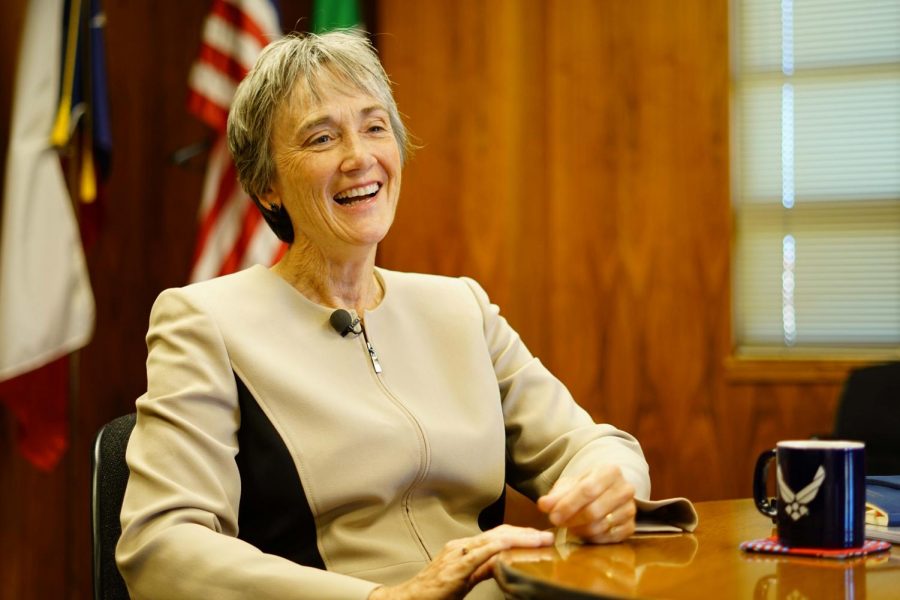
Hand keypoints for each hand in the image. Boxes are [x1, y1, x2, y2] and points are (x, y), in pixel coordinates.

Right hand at [368, 525, 552, 599]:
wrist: (409, 599)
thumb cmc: (435, 592)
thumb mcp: (463, 578)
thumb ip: (482, 568)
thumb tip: (503, 563)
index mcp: (464, 547)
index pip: (497, 534)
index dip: (520, 534)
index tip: (540, 537)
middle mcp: (461, 545)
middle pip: (500, 532)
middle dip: (526, 533)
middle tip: (548, 535)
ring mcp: (458, 554)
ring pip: (494, 539)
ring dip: (520, 538)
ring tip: (540, 540)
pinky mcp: (456, 567)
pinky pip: (481, 553)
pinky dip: (500, 547)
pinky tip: (514, 546)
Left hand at [536, 465, 636, 542]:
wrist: (606, 491)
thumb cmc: (585, 486)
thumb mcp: (569, 485)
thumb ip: (555, 495)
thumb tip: (543, 505)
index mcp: (610, 471)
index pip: (587, 490)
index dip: (568, 505)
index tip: (552, 516)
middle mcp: (625, 489)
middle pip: (594, 511)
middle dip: (571, 520)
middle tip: (557, 523)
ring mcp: (631, 509)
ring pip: (600, 526)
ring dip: (579, 530)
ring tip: (569, 525)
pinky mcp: (631, 526)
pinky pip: (608, 538)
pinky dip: (591, 538)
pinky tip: (582, 531)